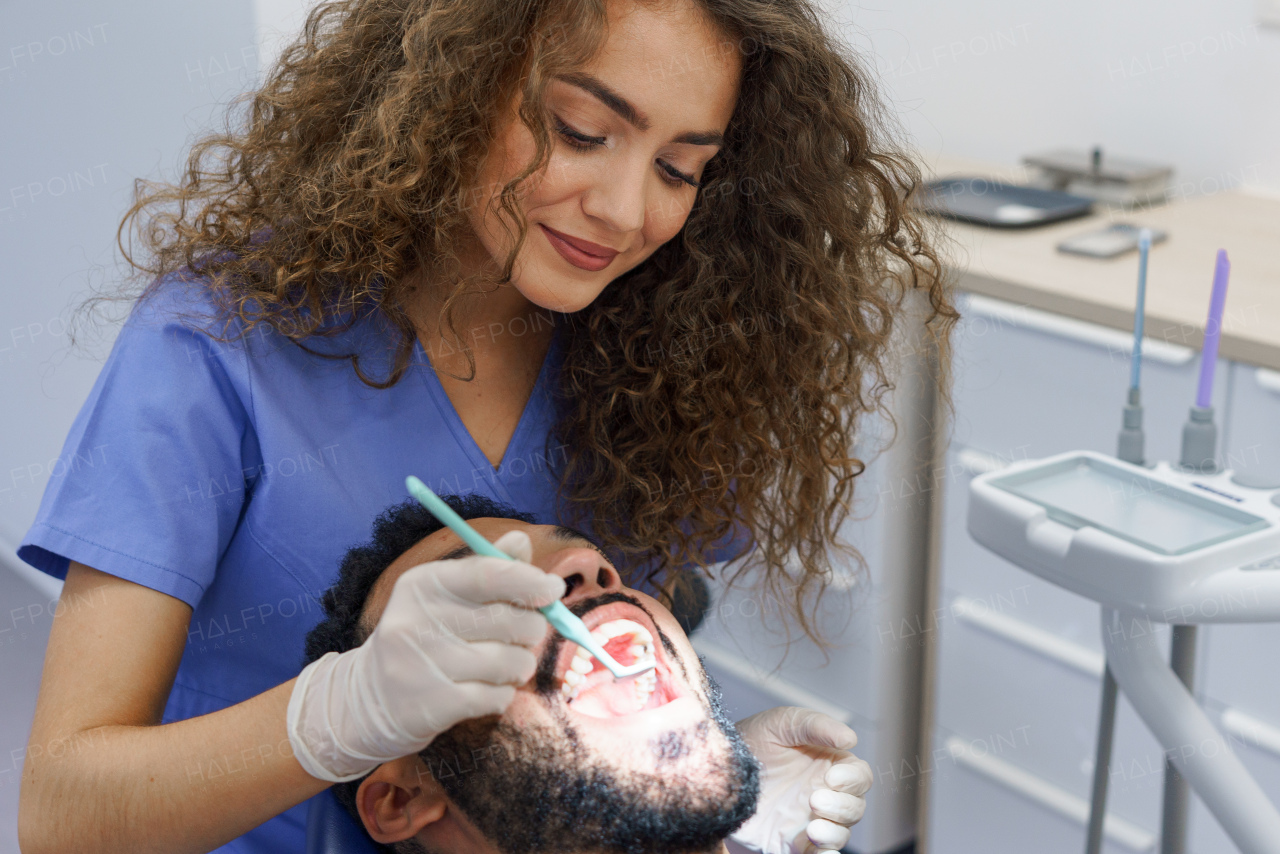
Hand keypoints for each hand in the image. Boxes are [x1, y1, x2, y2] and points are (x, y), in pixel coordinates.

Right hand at [286, 530, 564, 781]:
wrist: (370, 699)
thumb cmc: (423, 637)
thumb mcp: (445, 596)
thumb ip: (487, 568)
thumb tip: (521, 541)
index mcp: (423, 584)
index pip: (489, 574)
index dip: (530, 580)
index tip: (554, 589)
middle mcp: (417, 620)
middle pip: (510, 620)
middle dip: (531, 630)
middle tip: (523, 636)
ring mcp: (422, 665)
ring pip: (511, 662)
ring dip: (518, 667)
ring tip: (503, 667)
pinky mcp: (432, 706)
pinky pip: (498, 697)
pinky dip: (502, 695)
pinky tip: (483, 691)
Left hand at [730, 707, 873, 853]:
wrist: (719, 770)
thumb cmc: (753, 740)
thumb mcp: (781, 722)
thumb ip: (815, 725)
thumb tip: (850, 739)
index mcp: (829, 764)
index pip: (860, 776)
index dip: (853, 778)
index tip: (833, 776)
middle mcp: (825, 793)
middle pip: (856, 806)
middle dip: (842, 806)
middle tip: (814, 799)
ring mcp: (810, 819)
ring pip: (842, 832)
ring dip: (834, 833)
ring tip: (812, 829)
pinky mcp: (793, 842)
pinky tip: (821, 853)